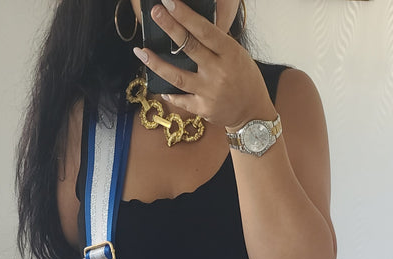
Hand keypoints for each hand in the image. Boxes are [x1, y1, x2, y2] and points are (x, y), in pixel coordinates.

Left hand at [134, 0, 273, 129]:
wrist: (252, 113)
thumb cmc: (244, 78)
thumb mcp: (237, 55)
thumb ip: (217, 43)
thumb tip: (192, 26)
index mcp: (229, 53)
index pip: (204, 30)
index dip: (185, 15)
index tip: (169, 3)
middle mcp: (218, 72)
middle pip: (189, 47)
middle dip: (170, 28)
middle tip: (155, 13)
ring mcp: (209, 92)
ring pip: (178, 76)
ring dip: (157, 64)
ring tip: (141, 52)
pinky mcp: (203, 109)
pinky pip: (181, 99)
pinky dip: (169, 92)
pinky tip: (157, 85)